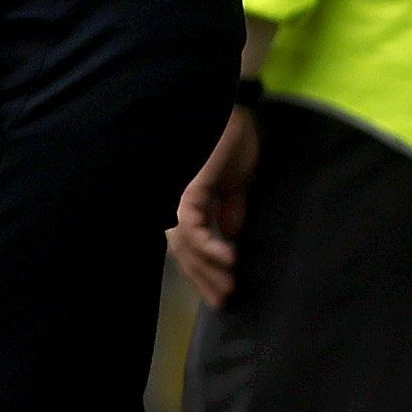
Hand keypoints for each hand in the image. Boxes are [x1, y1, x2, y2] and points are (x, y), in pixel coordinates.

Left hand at [168, 101, 261, 309]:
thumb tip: (231, 237)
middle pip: (182, 251)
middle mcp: (175, 201)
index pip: (187, 245)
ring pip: (186, 245)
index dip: (202, 270)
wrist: (235, 108)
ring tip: (228, 288)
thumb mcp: (236, 184)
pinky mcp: (187, 191)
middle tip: (224, 302)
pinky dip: (210, 247)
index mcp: (186, 200)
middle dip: (204, 279)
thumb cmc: (234, 139)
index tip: (222, 293)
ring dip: (208, 269)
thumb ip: (231, 210)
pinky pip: (194, 228)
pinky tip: (229, 259)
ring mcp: (177, 197)